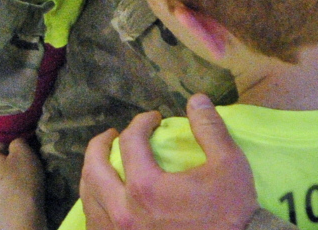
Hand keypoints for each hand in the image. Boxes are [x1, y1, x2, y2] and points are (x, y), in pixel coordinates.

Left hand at [0, 139, 46, 229]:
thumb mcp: (25, 153)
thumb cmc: (23, 182)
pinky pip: (0, 201)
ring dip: (5, 184)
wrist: (22, 220)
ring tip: (22, 188)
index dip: (9, 151)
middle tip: (23, 172)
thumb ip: (17, 142)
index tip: (22, 157)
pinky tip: (17, 203)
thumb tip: (13, 143)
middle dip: (6, 168)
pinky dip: (6, 201)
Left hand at [79, 94, 258, 229]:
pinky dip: (94, 204)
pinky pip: (94, 222)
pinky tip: (105, 199)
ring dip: (93, 173)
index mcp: (146, 187)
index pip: (131, 140)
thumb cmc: (228, 215)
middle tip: (113, 135)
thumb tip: (196, 99)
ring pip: (89, 198)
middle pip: (95, 168)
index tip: (154, 119)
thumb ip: (210, 128)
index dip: (142, 122)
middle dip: (101, 144)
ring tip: (104, 163)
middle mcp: (123, 213)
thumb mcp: (229, 165)